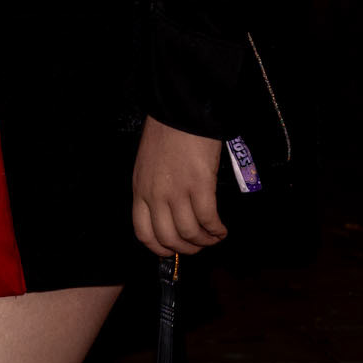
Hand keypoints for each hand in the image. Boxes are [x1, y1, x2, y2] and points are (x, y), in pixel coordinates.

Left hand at [131, 117, 227, 256]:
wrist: (180, 111)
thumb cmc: (166, 135)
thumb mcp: (147, 165)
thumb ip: (153, 189)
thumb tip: (168, 213)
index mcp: (140, 190)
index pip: (143, 233)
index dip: (159, 248)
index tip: (172, 251)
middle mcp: (155, 195)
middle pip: (168, 238)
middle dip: (186, 249)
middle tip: (199, 246)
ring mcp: (177, 191)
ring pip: (189, 233)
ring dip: (205, 241)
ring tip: (214, 237)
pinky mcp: (199, 185)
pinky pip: (208, 219)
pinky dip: (217, 230)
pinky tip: (222, 229)